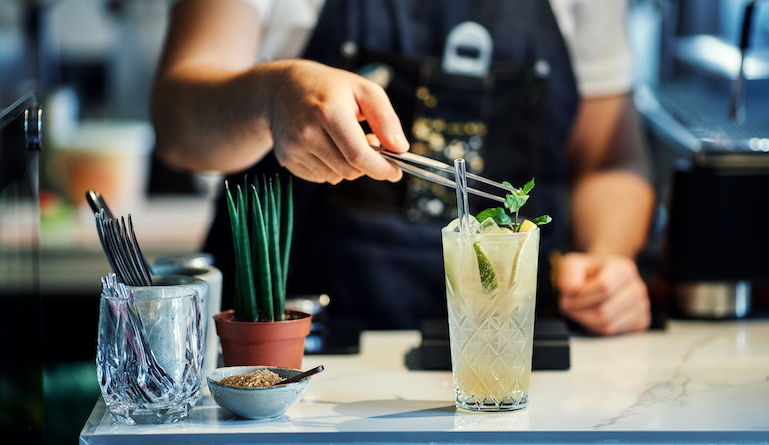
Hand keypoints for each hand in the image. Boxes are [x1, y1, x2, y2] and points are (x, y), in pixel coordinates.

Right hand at [267, 60, 408, 183]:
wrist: (282, 87)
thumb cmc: (330, 88)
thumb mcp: (364, 90)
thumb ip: (386, 119)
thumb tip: (400, 149)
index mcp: (329, 112)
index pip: (359, 156)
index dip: (382, 169)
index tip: (395, 172)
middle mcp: (307, 132)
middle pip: (349, 171)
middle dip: (366, 165)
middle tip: (368, 143)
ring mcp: (293, 147)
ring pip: (335, 177)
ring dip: (347, 166)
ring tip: (343, 140)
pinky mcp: (286, 158)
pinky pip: (320, 177)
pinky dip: (330, 168)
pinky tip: (326, 146)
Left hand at [557, 252, 649, 334]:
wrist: (602, 278)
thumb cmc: (587, 272)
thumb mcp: (573, 265)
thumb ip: (569, 273)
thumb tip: (570, 289)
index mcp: (624, 269)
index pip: (604, 287)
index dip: (581, 295)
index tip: (568, 294)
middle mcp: (638, 287)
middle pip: (604, 310)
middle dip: (579, 310)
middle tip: (568, 304)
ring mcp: (642, 306)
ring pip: (608, 324)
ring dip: (585, 320)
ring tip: (578, 309)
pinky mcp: (641, 322)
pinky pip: (613, 333)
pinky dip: (595, 328)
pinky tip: (591, 316)